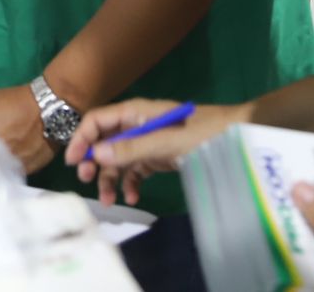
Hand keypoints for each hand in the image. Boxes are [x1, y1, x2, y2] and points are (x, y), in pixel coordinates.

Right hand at [66, 99, 244, 206]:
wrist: (240, 136)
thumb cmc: (204, 134)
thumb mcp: (166, 142)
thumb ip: (131, 148)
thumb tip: (94, 155)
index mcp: (136, 112)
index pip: (98, 120)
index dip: (82, 138)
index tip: (73, 162)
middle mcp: (138, 124)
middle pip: (105, 140)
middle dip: (93, 161)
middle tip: (87, 181)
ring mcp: (149, 141)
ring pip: (119, 158)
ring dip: (111, 178)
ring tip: (109, 201)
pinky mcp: (160, 156)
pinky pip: (137, 169)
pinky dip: (131, 183)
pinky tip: (133, 197)